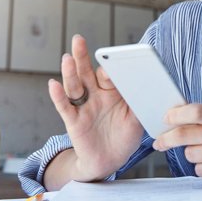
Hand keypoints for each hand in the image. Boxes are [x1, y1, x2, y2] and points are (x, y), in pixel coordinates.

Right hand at [48, 35, 143, 182]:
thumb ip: (139, 101)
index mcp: (113, 91)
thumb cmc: (125, 136)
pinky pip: (64, 107)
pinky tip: (53, 84)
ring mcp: (83, 107)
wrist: (111, 161)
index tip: (112, 62)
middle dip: (82, 56)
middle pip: (87, 72)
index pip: (109, 74)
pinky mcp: (73, 121)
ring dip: (70, 73)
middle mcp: (96, 95)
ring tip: (67, 58)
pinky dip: (58, 96)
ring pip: (75, 86)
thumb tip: (147, 86)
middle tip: (78, 39)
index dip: (110, 68)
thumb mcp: (137, 118)